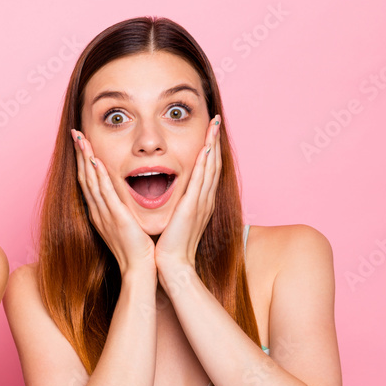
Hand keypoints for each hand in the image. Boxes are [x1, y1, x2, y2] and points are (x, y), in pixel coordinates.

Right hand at [72, 129, 155, 275]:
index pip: (89, 181)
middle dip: (79, 154)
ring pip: (91, 181)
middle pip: (84, 177)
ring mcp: (105, 214)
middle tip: (75, 133)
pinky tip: (95, 162)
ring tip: (81, 139)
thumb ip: (122, 209)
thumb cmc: (136, 250)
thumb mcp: (126, 225)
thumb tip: (124, 197)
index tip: (82, 143)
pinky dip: (99, 177)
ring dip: (85, 159)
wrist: (138, 269)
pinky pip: (104, 194)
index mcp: (100, 212)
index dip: (83, 161)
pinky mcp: (116, 218)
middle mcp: (98, 211)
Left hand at [155, 115, 221, 279]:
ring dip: (212, 144)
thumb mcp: (175, 220)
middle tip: (216, 121)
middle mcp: (204, 199)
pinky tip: (206, 147)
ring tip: (214, 125)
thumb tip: (169, 196)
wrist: (172, 264)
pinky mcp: (193, 206)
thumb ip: (175, 207)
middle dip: (215, 141)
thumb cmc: (170, 245)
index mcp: (199, 202)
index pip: (206, 170)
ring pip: (210, 167)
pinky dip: (205, 162)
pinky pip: (201, 179)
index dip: (209, 150)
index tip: (209, 133)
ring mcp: (201, 202)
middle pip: (213, 164)